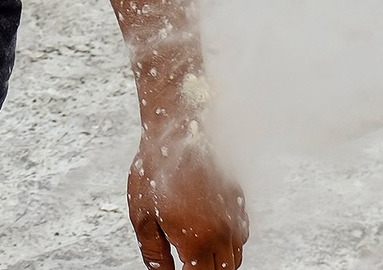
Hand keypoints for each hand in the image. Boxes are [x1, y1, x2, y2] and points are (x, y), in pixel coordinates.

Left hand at [128, 120, 248, 269]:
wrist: (181, 127)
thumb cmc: (158, 167)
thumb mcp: (142, 214)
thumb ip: (154, 251)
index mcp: (197, 241)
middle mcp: (223, 233)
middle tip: (186, 263)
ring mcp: (236, 217)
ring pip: (235, 256)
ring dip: (219, 261)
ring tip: (197, 254)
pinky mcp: (240, 201)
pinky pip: (241, 235)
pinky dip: (229, 242)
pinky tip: (211, 233)